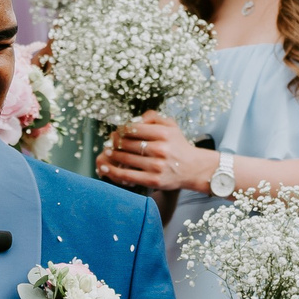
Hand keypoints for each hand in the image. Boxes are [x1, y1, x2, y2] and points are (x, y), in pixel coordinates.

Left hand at [92, 110, 207, 192]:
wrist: (193, 168)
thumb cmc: (178, 145)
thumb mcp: (171, 126)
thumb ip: (153, 117)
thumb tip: (133, 119)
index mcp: (164, 133)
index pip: (134, 128)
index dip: (121, 129)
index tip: (118, 131)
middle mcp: (160, 149)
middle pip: (127, 143)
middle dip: (115, 141)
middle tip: (109, 141)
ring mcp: (156, 166)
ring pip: (125, 158)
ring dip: (112, 155)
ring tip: (107, 152)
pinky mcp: (153, 180)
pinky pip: (128, 175)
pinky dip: (114, 171)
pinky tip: (105, 168)